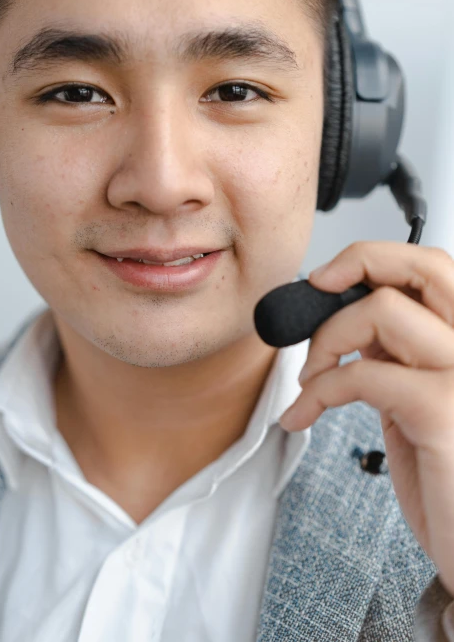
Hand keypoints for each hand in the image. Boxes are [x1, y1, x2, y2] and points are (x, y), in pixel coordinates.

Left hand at [279, 241, 453, 594]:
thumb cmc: (449, 483)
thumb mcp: (422, 404)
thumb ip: (399, 358)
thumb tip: (352, 320)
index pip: (434, 268)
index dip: (375, 259)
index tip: (329, 278)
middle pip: (423, 265)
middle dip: (356, 264)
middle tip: (316, 290)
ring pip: (381, 311)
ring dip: (326, 340)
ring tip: (310, 379)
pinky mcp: (443, 410)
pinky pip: (359, 374)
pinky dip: (317, 389)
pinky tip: (303, 415)